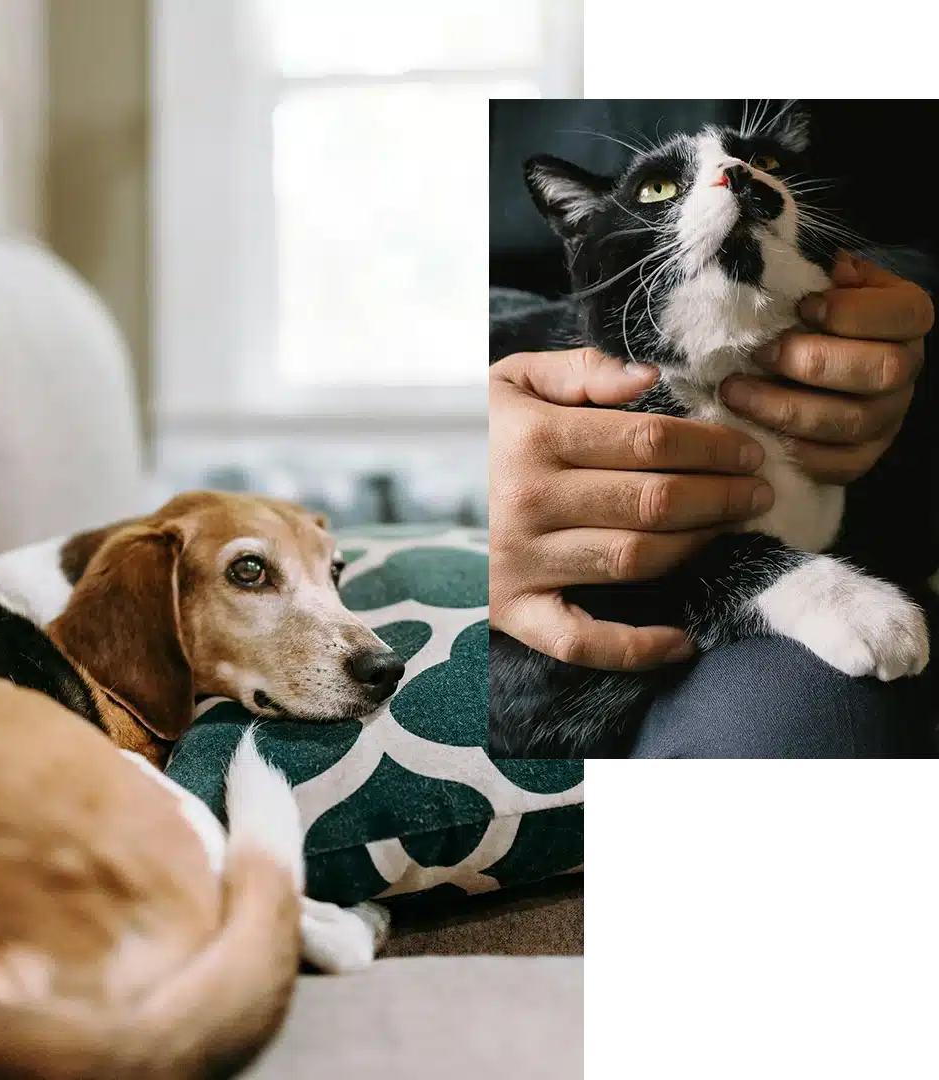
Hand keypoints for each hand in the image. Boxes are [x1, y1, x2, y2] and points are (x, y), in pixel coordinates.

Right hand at [490, 349, 770, 670]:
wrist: (405, 489)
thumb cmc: (475, 433)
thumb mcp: (510, 382)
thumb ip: (579, 371)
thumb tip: (649, 379)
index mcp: (532, 438)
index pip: (650, 442)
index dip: (713, 445)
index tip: (746, 450)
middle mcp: (527, 501)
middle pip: (654, 500)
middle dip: (721, 494)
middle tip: (755, 490)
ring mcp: (520, 562)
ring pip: (635, 558)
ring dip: (698, 545)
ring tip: (729, 528)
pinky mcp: (513, 610)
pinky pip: (580, 640)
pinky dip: (634, 648)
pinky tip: (683, 641)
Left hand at [721, 253, 932, 484]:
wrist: (820, 360)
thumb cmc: (816, 315)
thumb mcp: (825, 283)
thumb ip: (822, 273)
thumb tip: (816, 264)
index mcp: (908, 321)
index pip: (901, 315)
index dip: (851, 312)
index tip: (801, 306)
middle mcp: (906, 372)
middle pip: (879, 371)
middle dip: (811, 362)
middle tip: (757, 353)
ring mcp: (887, 420)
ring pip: (848, 422)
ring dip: (784, 409)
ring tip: (734, 392)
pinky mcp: (861, 457)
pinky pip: (835, 465)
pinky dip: (791, 450)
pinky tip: (752, 432)